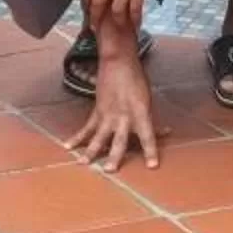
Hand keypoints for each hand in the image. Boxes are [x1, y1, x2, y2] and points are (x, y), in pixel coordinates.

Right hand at [65, 42, 164, 170]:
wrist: (118, 62)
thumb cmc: (137, 80)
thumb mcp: (148, 100)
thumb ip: (151, 119)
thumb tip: (164, 132)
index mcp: (140, 113)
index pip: (147, 136)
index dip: (150, 151)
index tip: (152, 166)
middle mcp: (123, 116)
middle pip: (119, 140)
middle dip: (114, 156)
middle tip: (109, 170)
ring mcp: (108, 115)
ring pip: (99, 136)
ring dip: (91, 150)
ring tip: (83, 162)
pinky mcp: (97, 111)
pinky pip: (87, 127)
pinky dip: (77, 137)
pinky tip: (68, 146)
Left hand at [81, 0, 163, 34]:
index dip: (86, 3)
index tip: (86, 12)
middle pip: (98, 2)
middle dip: (95, 18)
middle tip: (95, 28)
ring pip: (116, 8)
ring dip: (117, 21)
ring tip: (119, 28)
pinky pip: (134, 7)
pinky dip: (134, 18)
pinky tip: (136, 24)